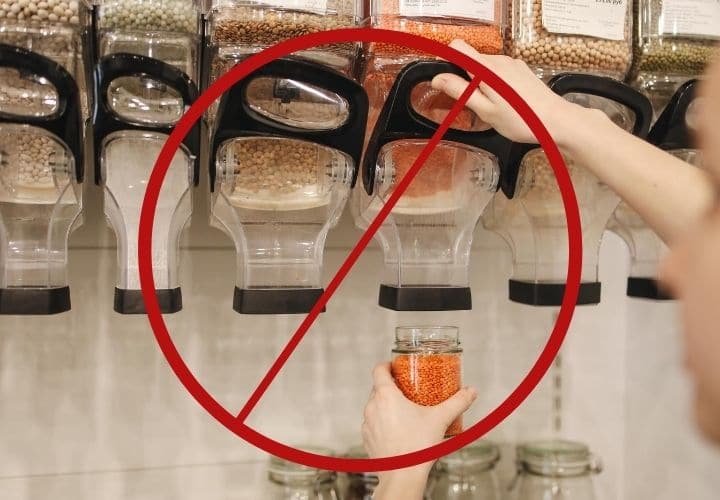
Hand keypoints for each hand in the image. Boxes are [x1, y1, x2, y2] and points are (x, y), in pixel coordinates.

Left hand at [361, 363, 477, 498]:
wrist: (402, 476)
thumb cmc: (417, 446)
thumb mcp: (440, 419)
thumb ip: (458, 402)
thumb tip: (471, 391)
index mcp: (386, 395)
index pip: (379, 369)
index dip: (387, 365)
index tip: (397, 367)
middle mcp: (372, 407)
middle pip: (378, 388)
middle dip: (392, 387)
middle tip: (408, 390)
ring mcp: (367, 424)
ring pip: (375, 407)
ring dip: (387, 406)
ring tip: (405, 412)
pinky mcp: (367, 440)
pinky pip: (374, 425)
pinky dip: (383, 423)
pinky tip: (398, 431)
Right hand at [431, 39, 590, 144]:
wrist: (556, 121)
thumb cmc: (522, 120)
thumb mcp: (485, 110)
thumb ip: (460, 92)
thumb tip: (439, 79)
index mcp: (486, 70)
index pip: (457, 48)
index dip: (447, 61)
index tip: (445, 78)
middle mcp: (499, 61)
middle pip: (471, 60)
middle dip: (465, 79)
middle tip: (473, 105)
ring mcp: (512, 64)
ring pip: (485, 68)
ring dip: (481, 84)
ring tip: (492, 108)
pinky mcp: (521, 70)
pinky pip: (499, 72)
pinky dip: (495, 84)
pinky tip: (505, 103)